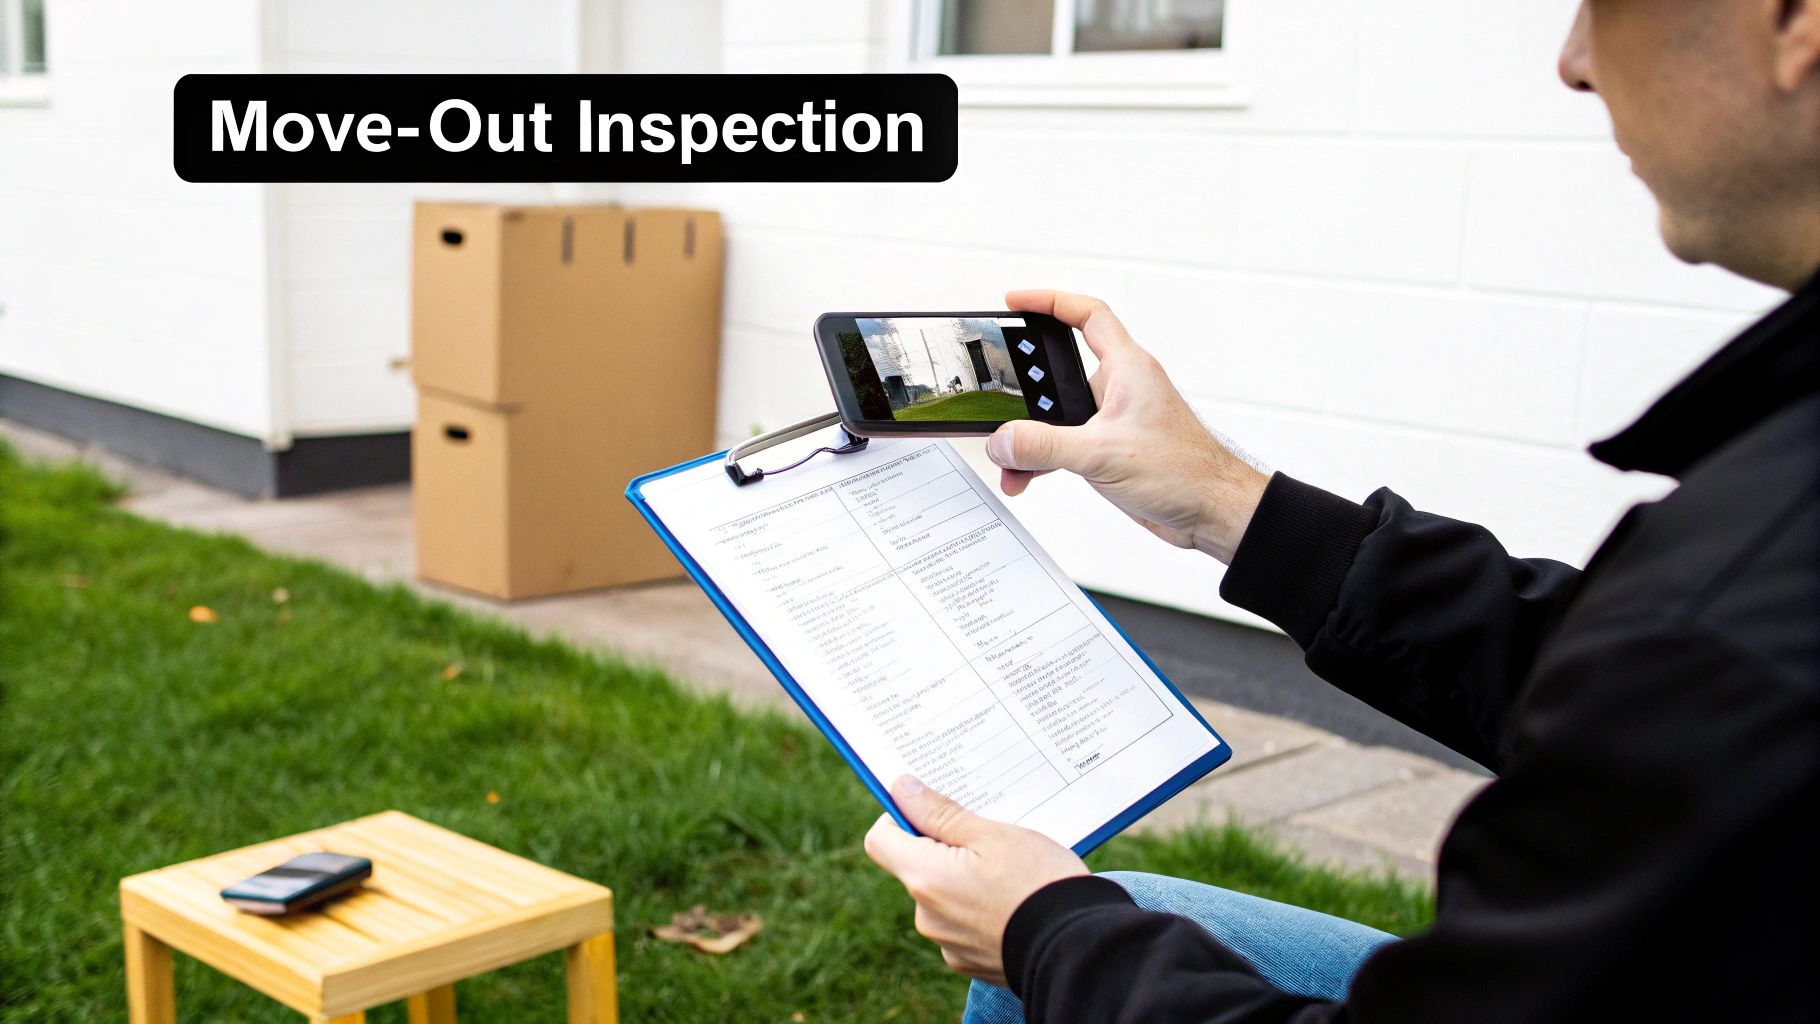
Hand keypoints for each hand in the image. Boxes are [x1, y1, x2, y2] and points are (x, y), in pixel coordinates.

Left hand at [864, 775, 1088, 987]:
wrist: (1078, 947)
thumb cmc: (1038, 882)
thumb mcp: (992, 834)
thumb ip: (940, 813)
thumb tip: (901, 788)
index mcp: (925, 878)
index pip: (880, 840)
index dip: (899, 818)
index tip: (930, 809)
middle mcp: (926, 916)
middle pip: (916, 867)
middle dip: (944, 849)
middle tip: (988, 839)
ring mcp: (947, 943)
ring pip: (942, 896)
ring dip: (964, 880)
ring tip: (1011, 875)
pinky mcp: (969, 961)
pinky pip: (962, 924)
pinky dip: (980, 910)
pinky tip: (1014, 904)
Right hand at [990, 289, 1270, 563]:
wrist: (1212, 512)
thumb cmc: (1185, 472)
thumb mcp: (1102, 454)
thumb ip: (1045, 445)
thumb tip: (1003, 440)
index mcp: (1128, 369)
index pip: (1088, 315)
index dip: (1050, 301)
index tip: (1016, 300)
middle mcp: (1122, 388)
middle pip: (1061, 369)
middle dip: (1027, 385)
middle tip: (999, 390)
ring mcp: (1116, 419)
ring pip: (1059, 414)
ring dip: (1032, 435)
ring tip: (1010, 455)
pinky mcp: (1112, 449)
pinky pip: (1065, 444)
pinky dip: (1044, 457)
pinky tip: (1028, 475)